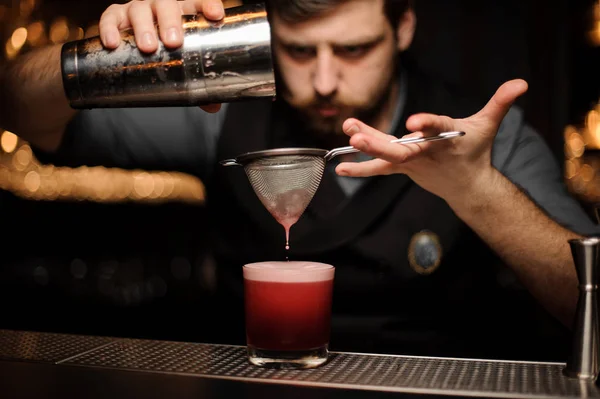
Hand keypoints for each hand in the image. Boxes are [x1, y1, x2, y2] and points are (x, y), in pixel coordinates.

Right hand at [98, 0, 224, 112]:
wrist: (136, 48)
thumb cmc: (166, 52)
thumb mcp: (183, 65)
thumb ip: (199, 84)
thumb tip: (213, 105)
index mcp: (183, 13)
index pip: (197, 3)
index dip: (207, 6)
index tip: (215, 15)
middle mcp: (160, 7)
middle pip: (166, 5)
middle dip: (170, 22)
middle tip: (173, 42)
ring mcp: (138, 9)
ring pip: (140, 10)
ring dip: (144, 27)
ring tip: (147, 47)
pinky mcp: (117, 16)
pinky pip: (111, 17)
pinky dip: (110, 28)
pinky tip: (112, 43)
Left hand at [335, 79, 528, 202]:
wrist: (467, 187)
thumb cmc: (476, 151)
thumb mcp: (488, 125)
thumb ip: (500, 103)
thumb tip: (522, 83)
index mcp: (448, 139)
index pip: (438, 129)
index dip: (428, 124)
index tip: (414, 121)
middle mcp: (427, 152)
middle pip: (402, 150)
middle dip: (378, 143)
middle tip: (356, 136)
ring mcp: (412, 162)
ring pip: (387, 157)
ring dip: (366, 147)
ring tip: (348, 132)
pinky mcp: (402, 167)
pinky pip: (379, 168)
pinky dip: (360, 169)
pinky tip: (339, 169)